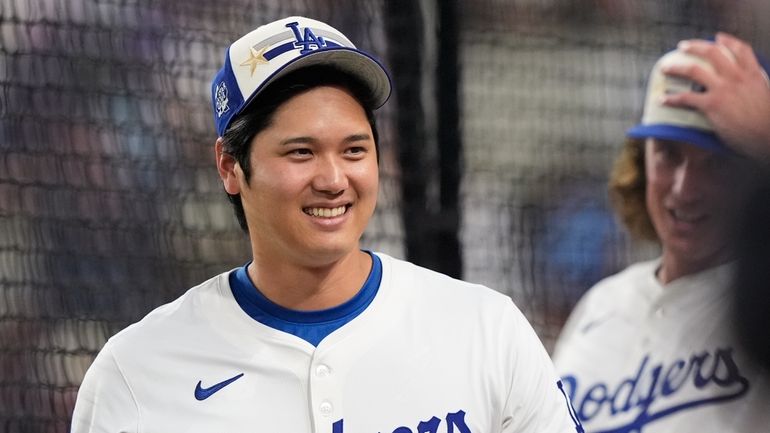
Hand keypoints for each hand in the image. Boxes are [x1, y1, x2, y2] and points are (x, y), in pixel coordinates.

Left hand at [661, 32, 769, 161]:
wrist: (767, 134)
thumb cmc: (767, 121)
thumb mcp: (764, 95)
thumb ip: (753, 87)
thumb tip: (745, 91)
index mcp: (752, 74)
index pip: (741, 49)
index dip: (728, 41)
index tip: (718, 37)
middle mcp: (737, 77)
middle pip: (713, 53)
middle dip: (694, 47)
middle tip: (682, 46)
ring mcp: (723, 89)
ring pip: (694, 70)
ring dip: (676, 68)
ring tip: (665, 68)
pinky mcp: (712, 104)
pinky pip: (686, 98)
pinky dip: (671, 98)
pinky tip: (662, 100)